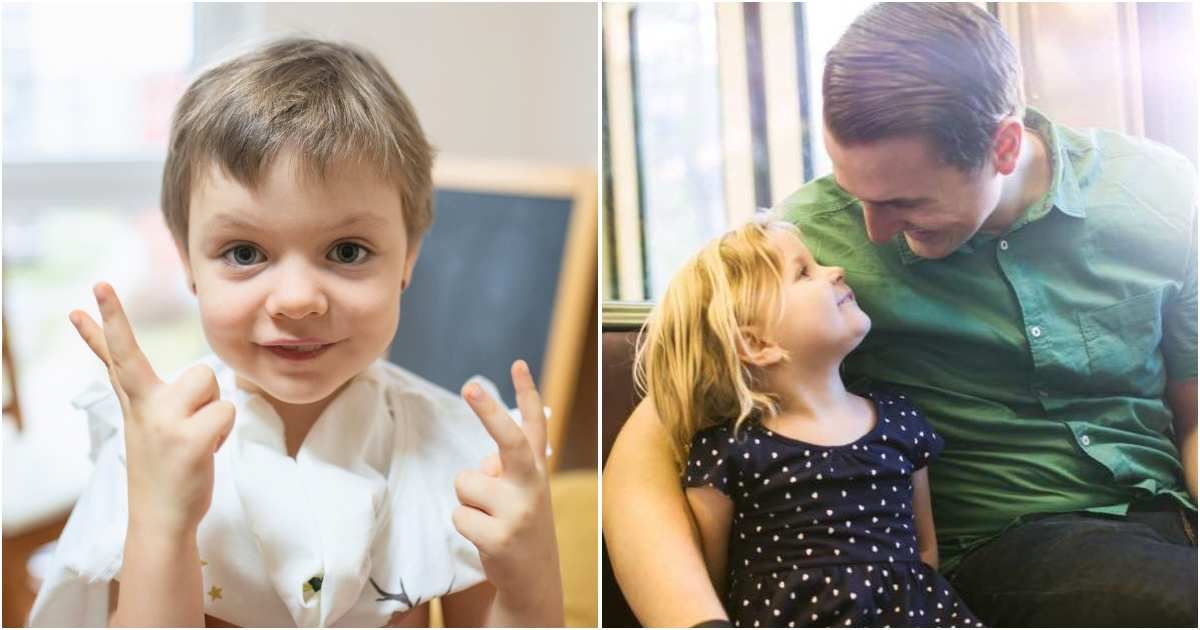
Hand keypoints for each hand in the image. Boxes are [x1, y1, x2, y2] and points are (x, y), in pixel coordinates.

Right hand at [70, 282, 234, 538]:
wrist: (162, 518)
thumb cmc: (166, 468)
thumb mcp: (148, 426)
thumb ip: (145, 394)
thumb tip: (127, 370)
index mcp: (137, 402)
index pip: (117, 356)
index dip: (103, 324)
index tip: (94, 290)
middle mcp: (143, 407)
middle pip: (131, 355)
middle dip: (114, 317)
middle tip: (98, 284)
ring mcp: (163, 423)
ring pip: (209, 381)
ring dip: (215, 407)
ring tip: (200, 435)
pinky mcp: (188, 440)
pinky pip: (226, 410)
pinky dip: (225, 430)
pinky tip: (207, 451)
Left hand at [452, 360, 563, 625]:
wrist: (534, 580)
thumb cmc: (517, 525)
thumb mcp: (521, 492)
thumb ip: (505, 467)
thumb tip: (485, 457)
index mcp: (535, 469)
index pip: (533, 424)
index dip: (527, 392)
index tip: (517, 364)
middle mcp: (532, 484)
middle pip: (507, 440)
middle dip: (488, 412)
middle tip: (470, 386)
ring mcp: (518, 511)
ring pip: (465, 483)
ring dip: (467, 501)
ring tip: (488, 520)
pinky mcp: (500, 537)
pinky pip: (459, 515)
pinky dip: (464, 526)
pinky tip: (485, 539)